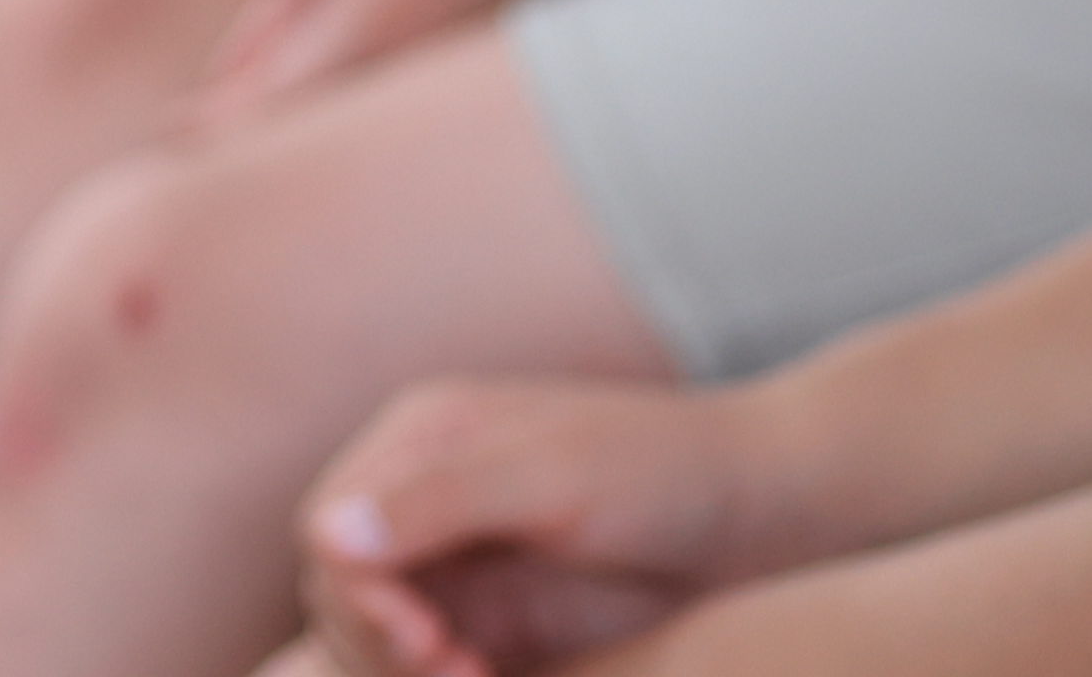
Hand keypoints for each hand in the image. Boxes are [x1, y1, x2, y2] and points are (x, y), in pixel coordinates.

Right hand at [295, 371, 798, 673]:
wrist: (765, 511)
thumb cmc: (663, 472)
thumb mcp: (552, 479)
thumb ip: (440, 502)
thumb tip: (325, 534)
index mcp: (423, 439)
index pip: (332, 527)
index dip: (357, 592)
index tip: (423, 643)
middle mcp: (426, 497)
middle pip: (340, 590)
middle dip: (379, 643)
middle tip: (462, 673)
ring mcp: (461, 562)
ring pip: (375, 636)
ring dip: (404, 673)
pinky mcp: (496, 620)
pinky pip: (432, 664)